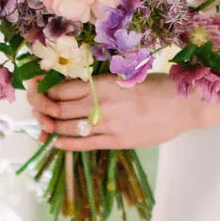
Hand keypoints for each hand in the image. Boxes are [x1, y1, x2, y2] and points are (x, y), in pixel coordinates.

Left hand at [27, 74, 204, 150]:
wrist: (183, 104)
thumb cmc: (156, 87)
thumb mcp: (125, 77)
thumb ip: (102, 83)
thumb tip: (78, 86)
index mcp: (103, 82)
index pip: (62, 87)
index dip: (45, 90)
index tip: (37, 89)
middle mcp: (102, 102)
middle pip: (59, 107)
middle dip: (42, 108)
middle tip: (36, 109)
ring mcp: (109, 123)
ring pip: (67, 126)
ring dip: (51, 126)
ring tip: (44, 125)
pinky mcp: (117, 140)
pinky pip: (84, 143)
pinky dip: (66, 143)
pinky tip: (56, 142)